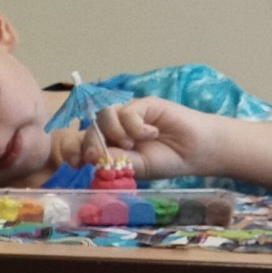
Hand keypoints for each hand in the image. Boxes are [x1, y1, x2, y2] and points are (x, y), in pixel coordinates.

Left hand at [82, 98, 221, 179]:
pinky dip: (136, 126)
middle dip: (93, 143)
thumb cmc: (166, 160)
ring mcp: (128, 114)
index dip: (76, 149)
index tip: (77, 163)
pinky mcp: (143, 104)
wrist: (195, 151)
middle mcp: (115, 127)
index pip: (84, 142)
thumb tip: (91, 158)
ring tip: (135, 144)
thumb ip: (114, 162)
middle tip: (105, 155)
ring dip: (116, 133)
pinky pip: (127, 111)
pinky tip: (152, 133)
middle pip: (90, 128)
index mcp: (110, 144)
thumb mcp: (136, 168)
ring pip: (104, 116)